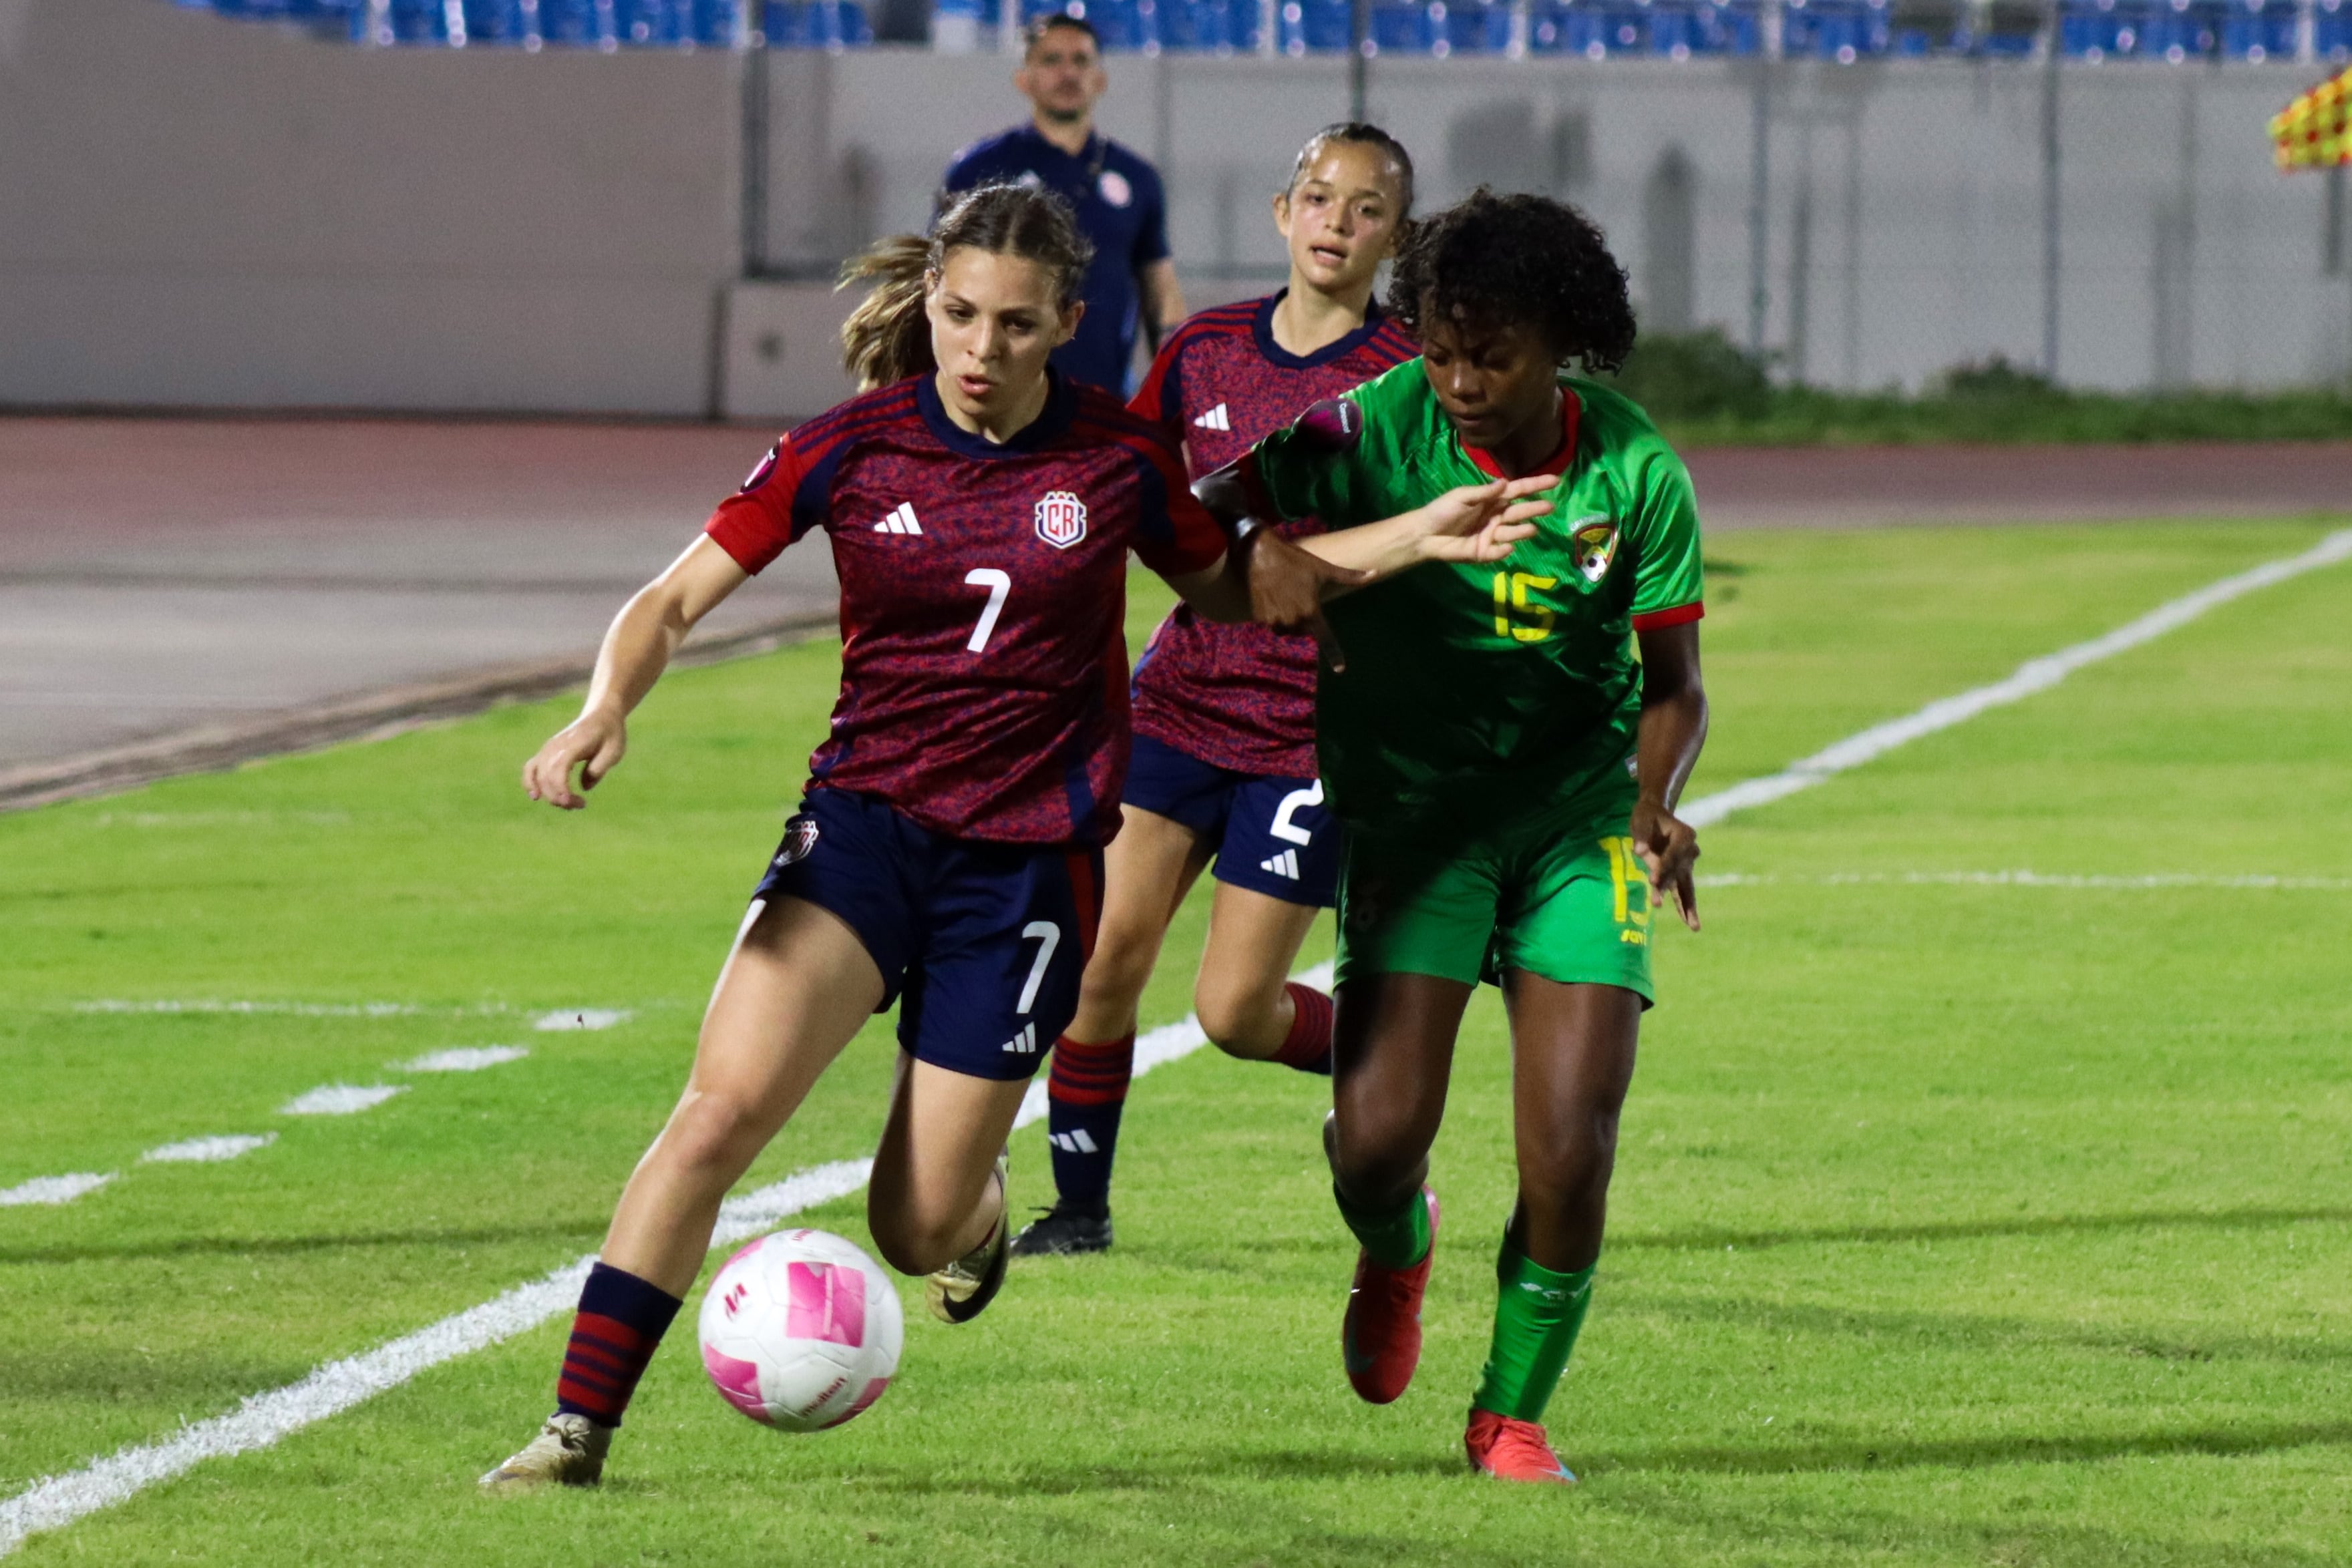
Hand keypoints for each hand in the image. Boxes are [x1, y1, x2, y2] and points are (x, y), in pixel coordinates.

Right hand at [522, 707, 626, 810]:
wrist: (601, 715)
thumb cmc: (610, 733)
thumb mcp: (614, 751)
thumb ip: (598, 769)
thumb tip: (584, 787)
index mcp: (573, 744)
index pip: (558, 769)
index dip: (561, 789)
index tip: (575, 802)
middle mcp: (556, 746)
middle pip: (546, 776)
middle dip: (559, 797)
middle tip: (581, 804)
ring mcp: (548, 748)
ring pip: (536, 774)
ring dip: (547, 793)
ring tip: (564, 804)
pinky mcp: (546, 752)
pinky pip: (530, 768)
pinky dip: (530, 782)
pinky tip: (536, 796)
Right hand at [1242, 528, 1372, 671]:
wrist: (1258, 553)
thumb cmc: (1294, 560)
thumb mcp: (1323, 568)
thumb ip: (1350, 576)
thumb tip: (1376, 573)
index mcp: (1310, 611)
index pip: (1325, 639)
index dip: (1334, 655)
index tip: (1341, 669)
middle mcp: (1293, 621)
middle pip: (1303, 631)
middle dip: (1304, 620)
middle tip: (1300, 597)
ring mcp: (1274, 621)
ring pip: (1286, 629)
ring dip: (1288, 620)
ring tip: (1285, 596)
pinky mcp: (1258, 617)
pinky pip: (1271, 623)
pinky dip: (1273, 615)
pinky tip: (1272, 597)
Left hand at [1413, 477, 1552, 563]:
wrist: (1424, 534)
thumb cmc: (1443, 510)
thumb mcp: (1462, 496)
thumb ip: (1484, 492)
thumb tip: (1505, 483)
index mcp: (1492, 499)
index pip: (1518, 490)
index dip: (1536, 486)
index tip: (1555, 481)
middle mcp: (1496, 516)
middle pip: (1520, 511)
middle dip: (1535, 509)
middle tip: (1550, 507)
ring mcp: (1492, 535)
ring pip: (1513, 532)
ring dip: (1523, 531)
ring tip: (1532, 529)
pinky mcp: (1485, 552)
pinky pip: (1498, 551)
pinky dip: (1503, 550)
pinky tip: (1507, 547)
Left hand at [1630, 796, 1699, 931]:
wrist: (1655, 814)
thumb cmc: (1647, 816)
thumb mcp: (1641, 819)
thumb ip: (1640, 834)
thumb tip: (1639, 851)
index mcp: (1684, 835)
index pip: (1672, 855)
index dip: (1662, 867)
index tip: (1653, 880)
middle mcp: (1690, 850)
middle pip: (1677, 872)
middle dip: (1666, 888)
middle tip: (1656, 903)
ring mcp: (1686, 864)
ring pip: (1686, 887)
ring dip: (1687, 907)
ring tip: (1693, 927)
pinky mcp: (1679, 873)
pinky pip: (1683, 892)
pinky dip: (1685, 907)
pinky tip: (1690, 924)